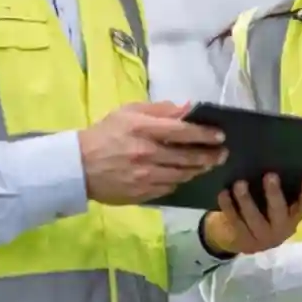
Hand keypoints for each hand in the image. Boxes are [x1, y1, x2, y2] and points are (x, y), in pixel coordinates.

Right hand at [78, 101, 226, 205]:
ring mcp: (145, 176)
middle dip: (210, 155)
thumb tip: (187, 108)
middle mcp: (147, 153)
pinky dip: (181, 181)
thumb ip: (160, 110)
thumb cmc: (105, 134)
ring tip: (208, 164)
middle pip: (188, 156)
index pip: (183, 131)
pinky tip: (187, 175)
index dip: (205, 134)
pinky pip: (170, 188)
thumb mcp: (128, 112)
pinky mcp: (142, 194)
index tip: (220, 135)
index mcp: (143, 129)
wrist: (78, 166)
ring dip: (199, 169)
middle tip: (222, 153)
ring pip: (182, 174)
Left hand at [201, 175, 301, 255]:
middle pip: (279, 212)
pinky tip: (223, 193)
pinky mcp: (243, 240)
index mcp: (293, 217)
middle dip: (274, 194)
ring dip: (246, 201)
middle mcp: (281, 229)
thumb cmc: (264, 211)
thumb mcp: (276, 204)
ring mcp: (261, 237)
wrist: (242, 239)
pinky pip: (235, 222)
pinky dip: (228, 207)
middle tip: (270, 175)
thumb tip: (278, 155)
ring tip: (240, 184)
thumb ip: (282, 189)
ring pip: (254, 219)